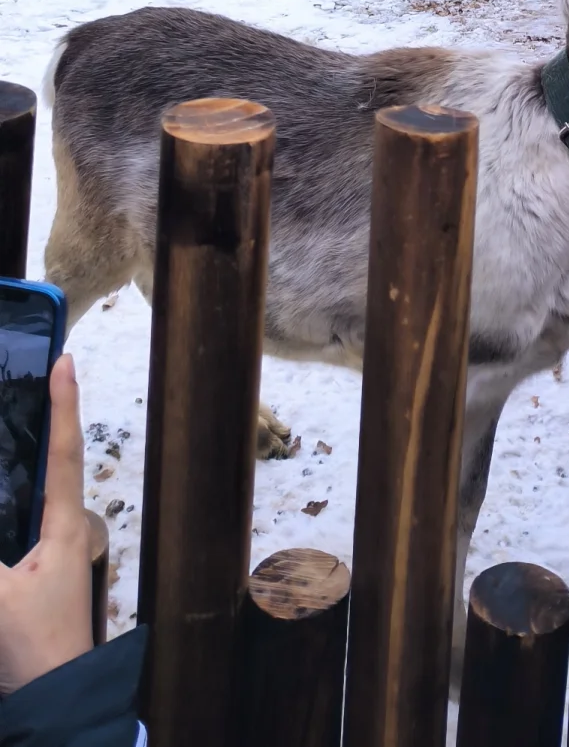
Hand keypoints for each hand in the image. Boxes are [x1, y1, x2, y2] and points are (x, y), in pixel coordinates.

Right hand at [0, 355, 92, 694]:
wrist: (56, 706)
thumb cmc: (33, 650)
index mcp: (65, 529)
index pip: (64, 453)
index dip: (64, 405)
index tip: (66, 360)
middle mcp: (66, 536)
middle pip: (55, 468)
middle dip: (45, 425)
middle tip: (39, 382)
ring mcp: (54, 561)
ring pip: (38, 499)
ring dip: (29, 465)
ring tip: (12, 430)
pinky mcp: (37, 586)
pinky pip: (23, 529)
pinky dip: (14, 503)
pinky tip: (5, 493)